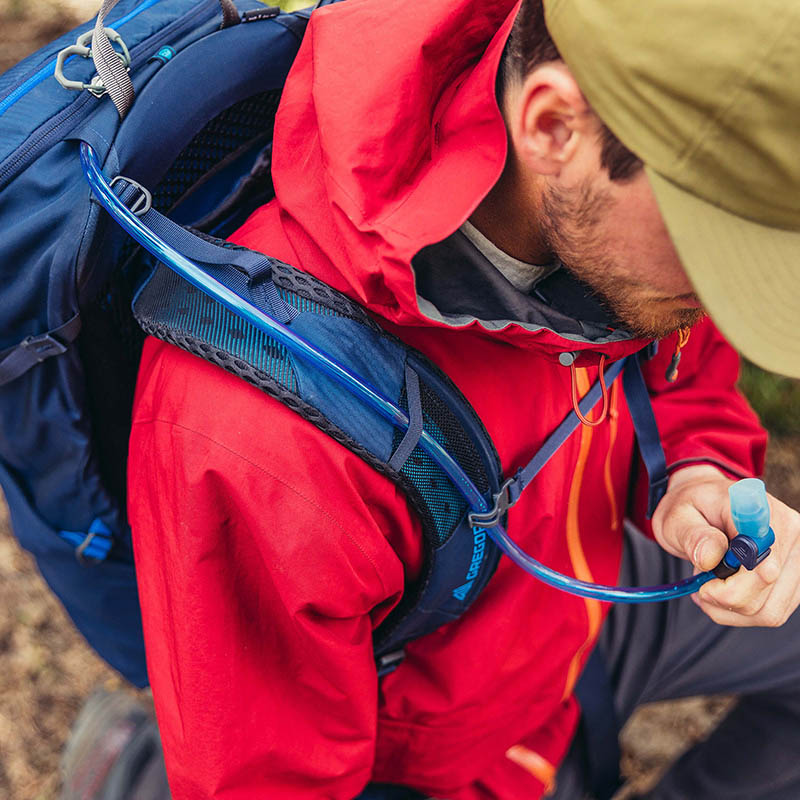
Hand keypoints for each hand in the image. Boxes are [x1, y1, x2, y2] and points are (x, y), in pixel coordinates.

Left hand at [651, 465, 799, 626]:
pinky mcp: (793, 580)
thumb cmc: (692, 509)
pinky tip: (722, 592)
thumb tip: (710, 557)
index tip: (705, 582)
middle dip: (723, 596)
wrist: (703, 507)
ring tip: (710, 583)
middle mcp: (790, 534)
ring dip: (730, 608)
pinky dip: (739, 612)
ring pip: (769, 611)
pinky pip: (770, 613)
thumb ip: (693, 535)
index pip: (762, 561)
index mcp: (763, 511)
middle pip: (765, 591)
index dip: (733, 583)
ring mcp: (796, 559)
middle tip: (700, 581)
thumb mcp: (678, 516)